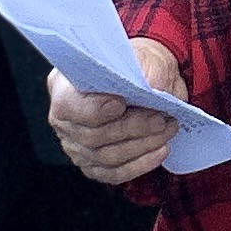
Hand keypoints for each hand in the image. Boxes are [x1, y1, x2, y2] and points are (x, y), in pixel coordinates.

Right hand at [48, 36, 188, 185]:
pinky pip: (114, 173)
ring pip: (106, 157)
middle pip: (93, 136)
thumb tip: (152, 86)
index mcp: (63, 87)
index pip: (69, 106)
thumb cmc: (136, 66)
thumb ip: (144, 68)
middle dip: (131, 128)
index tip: (122, 103)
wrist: (144, 81)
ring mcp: (77, 147)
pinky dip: (140, 164)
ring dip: (142, 146)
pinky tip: (160, 150)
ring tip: (166, 131)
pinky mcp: (93, 166)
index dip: (95, 109)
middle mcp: (64, 121)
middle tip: (160, 119)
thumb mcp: (141, 56)